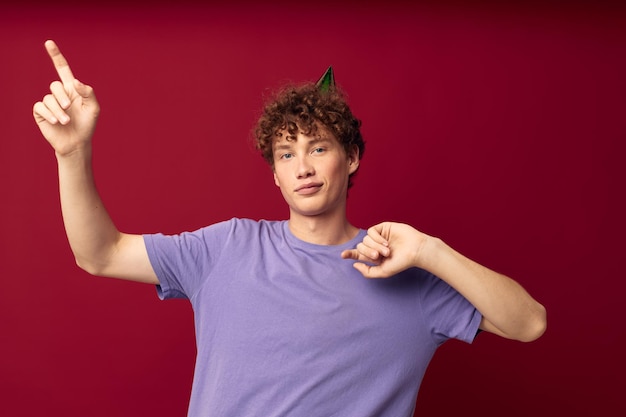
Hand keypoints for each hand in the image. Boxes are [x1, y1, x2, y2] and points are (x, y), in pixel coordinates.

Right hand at [32, 40, 99, 156]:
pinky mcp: (41, 113)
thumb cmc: (87, 125)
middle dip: (62, 97)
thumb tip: (75, 82)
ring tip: (66, 121)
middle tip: (68, 109)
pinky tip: (56, 122)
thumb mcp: (94, 108)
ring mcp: (49, 103)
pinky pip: (40, 107)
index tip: (49, 43)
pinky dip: (49, 114)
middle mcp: (59, 94)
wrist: (77, 142)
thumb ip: (88, 93)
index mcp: (72, 89)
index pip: (62, 68)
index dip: (56, 55)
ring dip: (58, 110)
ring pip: (48, 98)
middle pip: (55, 85)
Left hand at [341, 222, 429, 277]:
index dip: (350, 254)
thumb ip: (368, 272)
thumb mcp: (383, 272)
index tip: (343, 255)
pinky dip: (376, 238)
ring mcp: (379, 236)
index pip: (358, 254)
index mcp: (374, 256)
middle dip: (368, 252)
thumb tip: (354, 265)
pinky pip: (370, 231)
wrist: (414, 250)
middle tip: (379, 256)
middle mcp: (375, 246)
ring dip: (374, 246)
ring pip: (365, 239)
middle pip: (361, 247)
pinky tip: (386, 242)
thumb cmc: (401, 262)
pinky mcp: (383, 227)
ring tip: (386, 251)